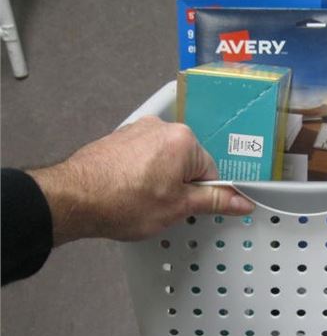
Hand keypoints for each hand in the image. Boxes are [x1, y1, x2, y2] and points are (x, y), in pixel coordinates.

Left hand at [28, 116, 254, 245]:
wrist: (74, 198)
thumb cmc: (126, 203)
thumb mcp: (178, 207)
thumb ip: (214, 201)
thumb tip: (243, 202)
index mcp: (184, 140)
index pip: (210, 171)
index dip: (200, 195)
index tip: (184, 208)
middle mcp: (163, 127)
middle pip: (187, 161)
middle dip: (179, 185)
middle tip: (161, 206)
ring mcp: (138, 129)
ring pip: (165, 159)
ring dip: (160, 178)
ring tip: (140, 199)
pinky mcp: (119, 136)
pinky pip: (144, 154)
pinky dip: (141, 171)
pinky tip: (127, 189)